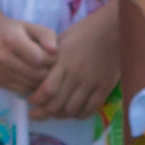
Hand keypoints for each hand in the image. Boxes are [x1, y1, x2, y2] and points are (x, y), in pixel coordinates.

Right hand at [0, 14, 58, 98]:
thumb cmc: (11, 29)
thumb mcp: (30, 26)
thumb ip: (46, 35)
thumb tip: (56, 52)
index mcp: (12, 40)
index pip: (39, 59)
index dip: (51, 59)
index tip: (53, 54)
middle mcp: (3, 58)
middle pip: (36, 74)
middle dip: (49, 71)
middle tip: (51, 64)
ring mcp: (0, 72)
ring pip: (31, 85)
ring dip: (42, 80)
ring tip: (43, 69)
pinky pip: (23, 90)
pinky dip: (32, 85)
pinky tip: (33, 75)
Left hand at [30, 4, 120, 121]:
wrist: (114, 29)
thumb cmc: (85, 32)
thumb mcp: (62, 39)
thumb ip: (48, 55)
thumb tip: (33, 69)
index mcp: (63, 61)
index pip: (47, 89)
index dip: (36, 100)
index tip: (30, 100)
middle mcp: (76, 74)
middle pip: (57, 104)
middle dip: (43, 113)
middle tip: (36, 113)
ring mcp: (91, 82)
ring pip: (72, 110)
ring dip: (60, 115)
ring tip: (54, 113)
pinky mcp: (105, 87)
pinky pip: (90, 109)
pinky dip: (79, 115)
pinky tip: (73, 112)